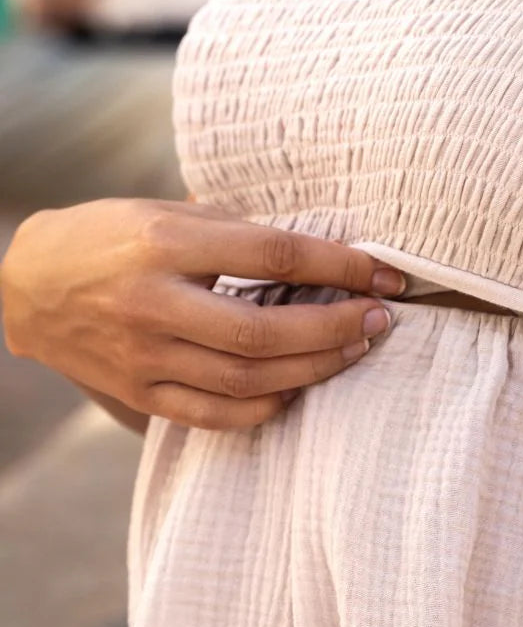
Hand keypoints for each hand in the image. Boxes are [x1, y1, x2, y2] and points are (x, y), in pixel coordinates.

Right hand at [0, 198, 405, 429]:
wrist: (27, 286)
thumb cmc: (107, 238)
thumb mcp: (163, 212)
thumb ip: (234, 232)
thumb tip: (320, 254)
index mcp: (163, 244)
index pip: (272, 256)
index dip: (338, 268)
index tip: (382, 274)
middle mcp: (152, 304)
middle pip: (265, 332)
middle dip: (336, 329)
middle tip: (379, 320)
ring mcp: (144, 357)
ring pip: (247, 378)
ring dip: (315, 369)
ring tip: (353, 350)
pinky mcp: (140, 394)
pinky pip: (217, 414)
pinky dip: (267, 405)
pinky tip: (298, 387)